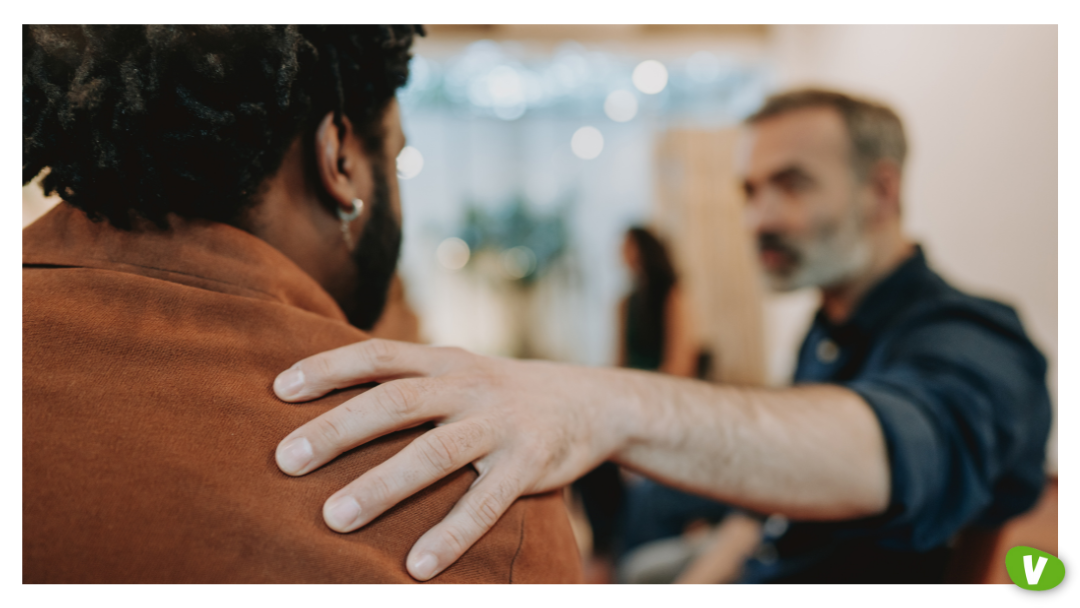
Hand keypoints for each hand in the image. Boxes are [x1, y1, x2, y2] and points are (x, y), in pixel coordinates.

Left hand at [272, 339, 639, 580]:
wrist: (591, 401)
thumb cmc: (502, 394)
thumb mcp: (460, 370)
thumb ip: (410, 378)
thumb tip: (330, 397)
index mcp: (445, 360)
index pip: (378, 355)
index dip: (328, 367)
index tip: (279, 390)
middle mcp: (469, 385)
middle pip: (396, 401)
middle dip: (338, 430)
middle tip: (286, 460)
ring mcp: (500, 424)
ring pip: (434, 453)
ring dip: (382, 485)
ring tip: (334, 518)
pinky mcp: (529, 464)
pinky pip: (486, 503)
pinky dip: (451, 534)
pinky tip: (417, 565)